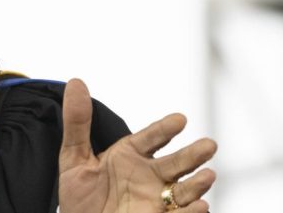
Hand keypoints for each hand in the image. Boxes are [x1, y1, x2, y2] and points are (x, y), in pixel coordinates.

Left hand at [58, 79, 216, 212]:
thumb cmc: (80, 197)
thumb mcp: (74, 158)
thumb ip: (77, 122)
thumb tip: (75, 83)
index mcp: (130, 155)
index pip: (151, 138)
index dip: (165, 129)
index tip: (179, 119)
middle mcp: (149, 176)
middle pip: (176, 162)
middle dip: (193, 155)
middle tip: (209, 145)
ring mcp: (156, 200)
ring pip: (184, 190)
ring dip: (197, 184)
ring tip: (208, 176)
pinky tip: (199, 206)